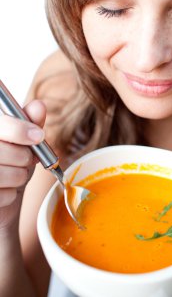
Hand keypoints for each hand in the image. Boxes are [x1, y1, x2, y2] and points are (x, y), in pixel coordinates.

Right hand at [0, 100, 45, 230]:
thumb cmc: (10, 164)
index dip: (19, 129)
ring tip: (14, 175)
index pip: (0, 125)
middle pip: (3, 150)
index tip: (39, 135)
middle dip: (23, 157)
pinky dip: (10, 194)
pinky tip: (4, 190)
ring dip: (18, 176)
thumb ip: (29, 123)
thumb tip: (38, 106)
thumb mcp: (23, 141)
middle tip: (24, 160)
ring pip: (5, 174)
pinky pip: (3, 195)